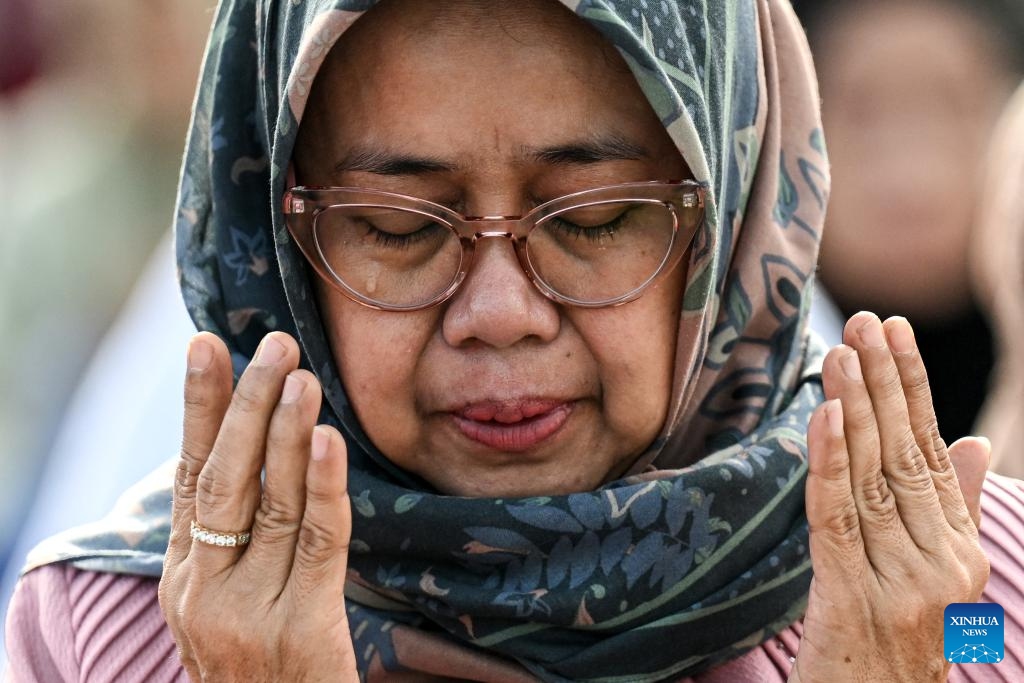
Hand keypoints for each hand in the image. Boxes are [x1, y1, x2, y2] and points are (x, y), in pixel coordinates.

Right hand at [158, 331, 357, 680]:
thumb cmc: (262, 664)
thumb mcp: (228, 602)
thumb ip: (235, 539)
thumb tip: (260, 452)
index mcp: (185, 575)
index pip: (189, 475)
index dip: (200, 409)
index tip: (206, 346)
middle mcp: (205, 590)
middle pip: (224, 479)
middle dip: (246, 406)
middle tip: (273, 345)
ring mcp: (249, 613)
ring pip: (269, 504)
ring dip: (285, 434)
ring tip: (301, 377)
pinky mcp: (301, 632)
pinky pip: (316, 545)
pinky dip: (321, 488)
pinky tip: (326, 441)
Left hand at [792, 313, 989, 681]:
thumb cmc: (895, 646)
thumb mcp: (933, 577)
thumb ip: (949, 508)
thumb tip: (971, 440)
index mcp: (956, 549)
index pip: (932, 451)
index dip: (913, 388)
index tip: (895, 333)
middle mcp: (939, 560)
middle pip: (905, 454)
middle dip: (885, 382)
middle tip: (866, 320)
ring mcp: (902, 581)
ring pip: (874, 477)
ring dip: (857, 408)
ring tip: (843, 350)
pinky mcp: (855, 598)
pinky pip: (839, 518)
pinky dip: (832, 462)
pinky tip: (828, 415)